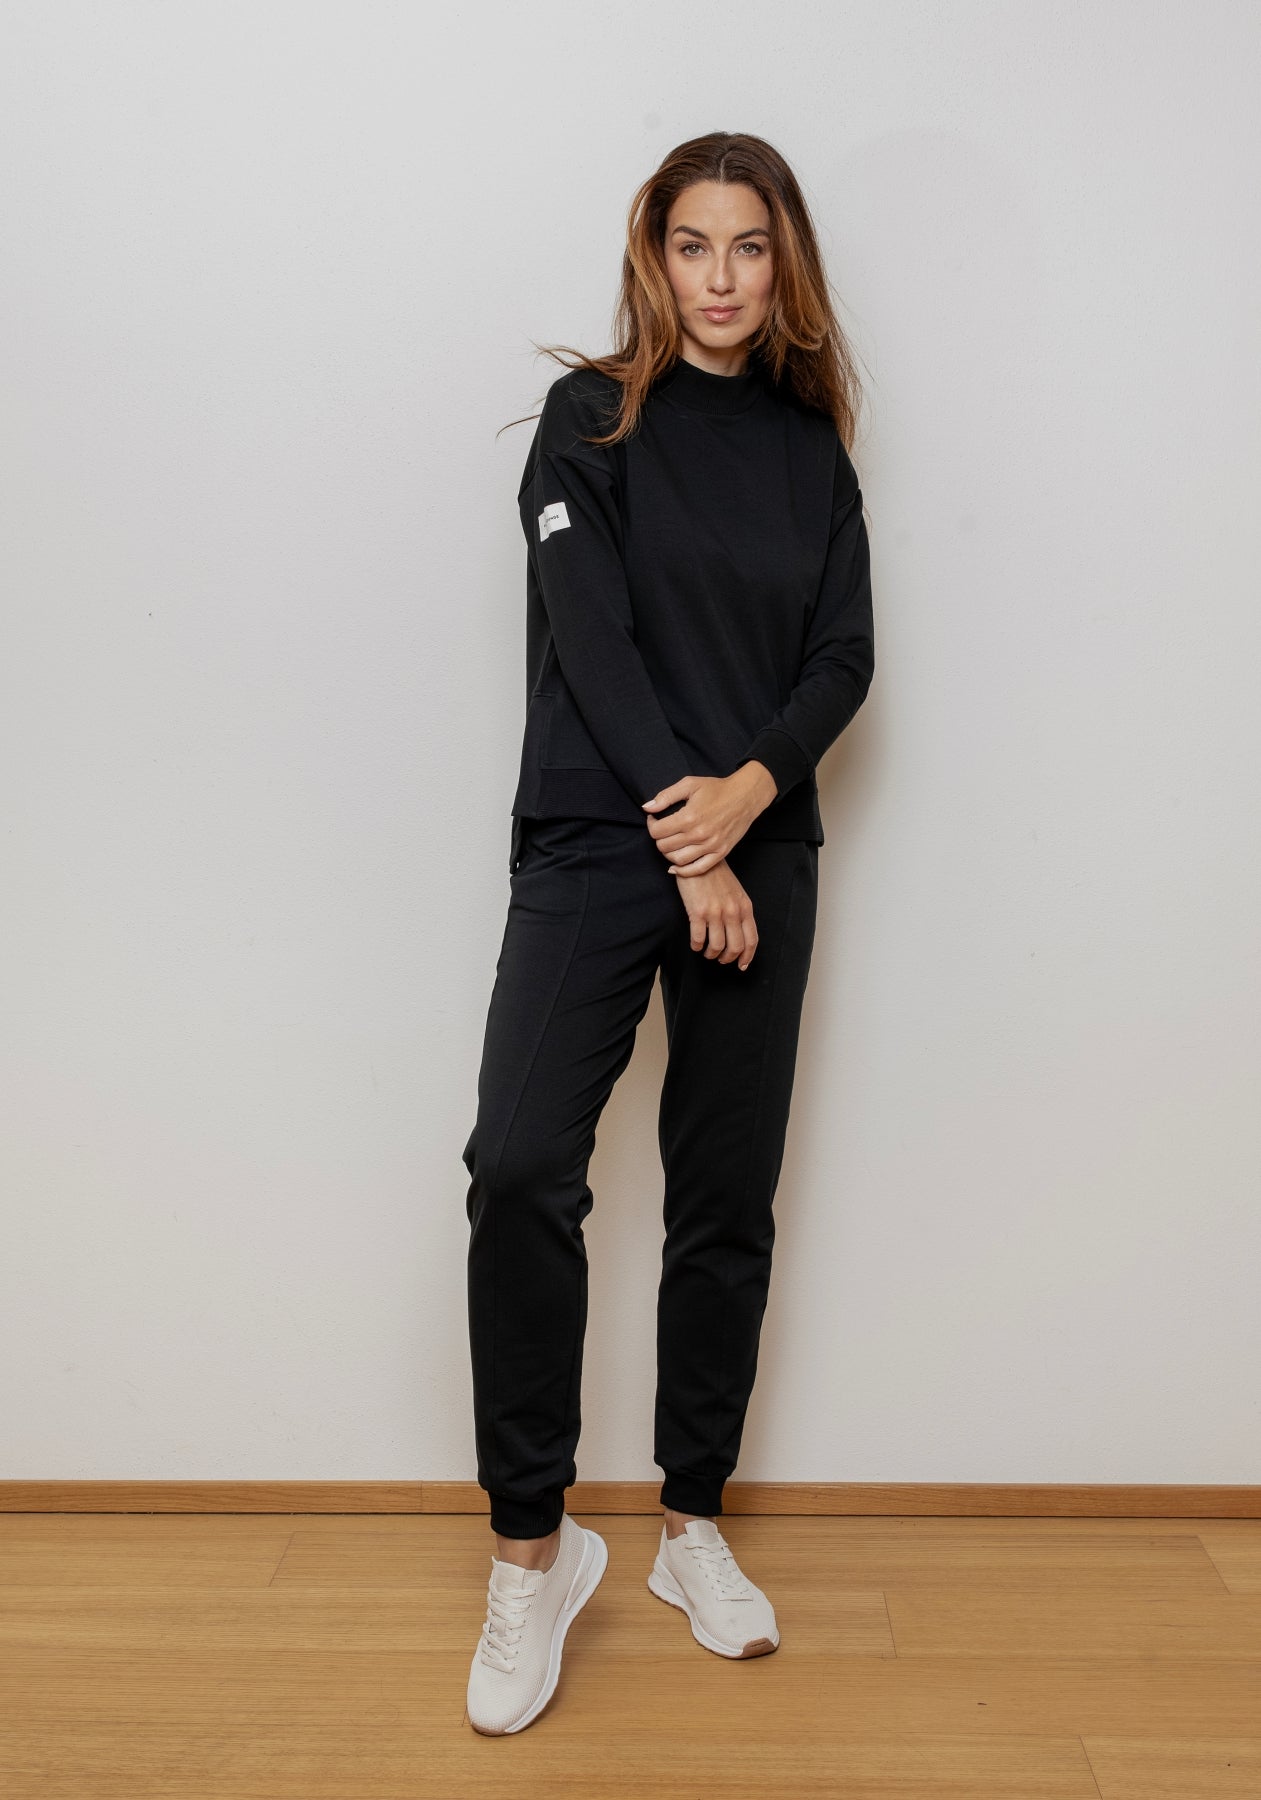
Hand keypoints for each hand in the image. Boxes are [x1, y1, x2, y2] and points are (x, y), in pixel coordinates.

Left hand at [642, 762, 777, 873]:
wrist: (745, 796)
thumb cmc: (717, 789)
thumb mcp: (689, 784)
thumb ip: (665, 796)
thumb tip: (647, 808)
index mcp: (689, 817)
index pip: (657, 831)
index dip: (651, 824)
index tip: (655, 819)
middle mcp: (699, 834)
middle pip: (664, 847)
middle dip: (659, 838)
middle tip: (662, 830)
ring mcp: (711, 846)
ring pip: (678, 860)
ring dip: (668, 853)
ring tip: (670, 843)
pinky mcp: (720, 853)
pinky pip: (697, 869)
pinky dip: (683, 871)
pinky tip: (675, 865)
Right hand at [669, 858, 759, 968]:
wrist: (699, 860)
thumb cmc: (717, 876)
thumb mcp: (736, 893)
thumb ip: (740, 912)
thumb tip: (739, 935)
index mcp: (745, 907)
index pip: (751, 940)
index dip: (747, 957)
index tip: (741, 965)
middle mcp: (732, 912)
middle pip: (735, 947)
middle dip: (727, 959)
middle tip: (720, 959)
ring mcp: (715, 913)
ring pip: (717, 947)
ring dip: (711, 954)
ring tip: (706, 952)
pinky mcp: (698, 912)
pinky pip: (698, 939)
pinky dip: (696, 946)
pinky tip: (695, 944)